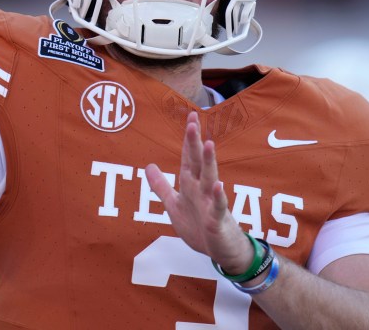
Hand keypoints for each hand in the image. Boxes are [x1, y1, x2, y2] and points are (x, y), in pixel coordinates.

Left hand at [145, 111, 254, 272]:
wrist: (220, 252)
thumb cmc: (199, 226)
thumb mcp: (174, 204)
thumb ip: (161, 186)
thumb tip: (148, 166)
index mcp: (191, 184)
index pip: (188, 157)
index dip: (187, 139)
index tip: (190, 117)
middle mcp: (202, 189)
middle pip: (197, 161)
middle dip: (194, 142)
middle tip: (193, 120)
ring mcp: (211, 203)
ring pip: (210, 178)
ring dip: (208, 162)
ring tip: (208, 144)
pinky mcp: (217, 220)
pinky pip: (218, 207)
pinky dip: (217, 197)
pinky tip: (218, 186)